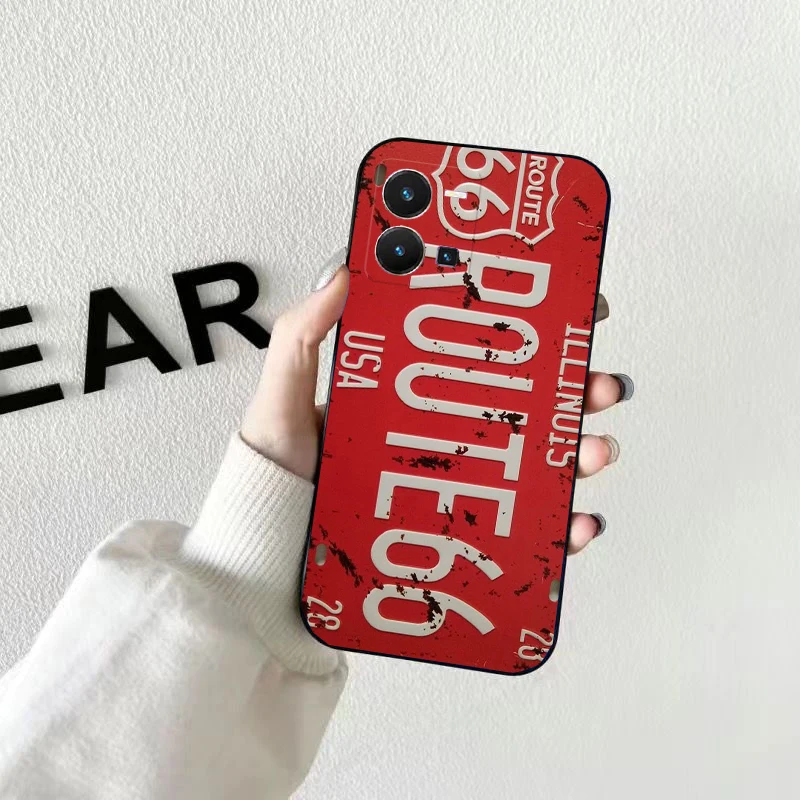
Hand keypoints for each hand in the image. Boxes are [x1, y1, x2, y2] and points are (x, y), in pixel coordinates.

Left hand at [241, 254, 631, 555]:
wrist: (266, 561)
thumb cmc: (272, 483)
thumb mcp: (282, 398)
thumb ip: (304, 336)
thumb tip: (347, 268)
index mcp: (411, 395)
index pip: (481, 352)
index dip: (533, 329)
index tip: (574, 306)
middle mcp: (442, 437)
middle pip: (527, 405)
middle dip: (577, 389)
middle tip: (599, 382)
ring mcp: (456, 488)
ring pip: (539, 463)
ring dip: (584, 451)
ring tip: (596, 450)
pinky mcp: (461, 540)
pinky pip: (525, 531)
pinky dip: (563, 526)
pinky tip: (578, 519)